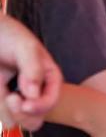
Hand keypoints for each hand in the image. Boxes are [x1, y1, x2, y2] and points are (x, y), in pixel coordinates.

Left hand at [0, 15, 61, 130]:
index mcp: (48, 79)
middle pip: (34, 120)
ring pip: (12, 121)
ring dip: (3, 110)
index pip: (51, 101)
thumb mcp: (25, 47)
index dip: (40, 107)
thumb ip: (33, 67)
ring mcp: (15, 98)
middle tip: (9, 98)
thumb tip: (34, 93)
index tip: (24, 103)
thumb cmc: (9, 35)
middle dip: (21, 115)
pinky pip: (0, 114)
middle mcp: (34, 92)